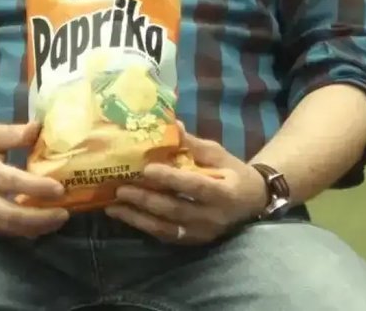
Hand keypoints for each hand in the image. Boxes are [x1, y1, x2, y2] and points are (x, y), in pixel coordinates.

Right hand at [0, 122, 70, 237]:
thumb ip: (12, 133)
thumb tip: (40, 127)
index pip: (12, 181)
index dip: (36, 187)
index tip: (59, 188)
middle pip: (13, 214)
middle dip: (41, 217)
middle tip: (65, 213)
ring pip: (11, 228)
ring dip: (38, 227)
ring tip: (59, 220)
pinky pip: (8, 234)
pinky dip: (27, 232)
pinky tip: (45, 227)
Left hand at [106, 125, 261, 245]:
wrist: (253, 203)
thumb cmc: (234, 173)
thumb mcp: (219, 154)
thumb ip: (194, 144)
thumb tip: (171, 125)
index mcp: (224, 192)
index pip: (195, 186)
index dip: (171, 179)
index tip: (147, 169)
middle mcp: (213, 217)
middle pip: (175, 209)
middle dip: (146, 200)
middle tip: (120, 189)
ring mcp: (202, 233)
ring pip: (166, 228)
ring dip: (138, 218)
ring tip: (113, 206)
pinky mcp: (193, 241)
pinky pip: (166, 236)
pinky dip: (144, 226)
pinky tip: (126, 216)